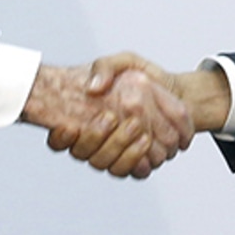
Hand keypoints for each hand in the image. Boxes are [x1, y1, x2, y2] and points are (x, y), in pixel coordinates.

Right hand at [20, 62, 191, 177]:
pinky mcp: (138, 165)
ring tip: (136, 126)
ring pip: (105, 164)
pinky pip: (132, 172)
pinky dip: (136, 159)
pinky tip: (145, 142)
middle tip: (112, 118)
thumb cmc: (145, 78)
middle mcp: (95, 143)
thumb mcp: (124, 62)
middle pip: (82, 153)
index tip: (70, 126)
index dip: (59, 138)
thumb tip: (94, 87)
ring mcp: (115, 156)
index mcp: (83, 120)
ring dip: (118, 147)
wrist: (176, 93)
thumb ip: (105, 67)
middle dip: (94, 137)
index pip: (58, 139)